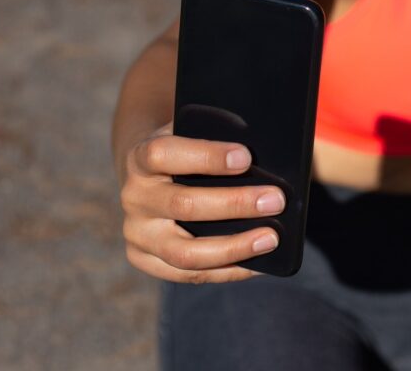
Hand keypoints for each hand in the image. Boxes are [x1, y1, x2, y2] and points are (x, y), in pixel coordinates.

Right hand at [119, 123, 284, 282]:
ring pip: (185, 252)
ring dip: (234, 246)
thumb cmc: (184, 152)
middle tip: (275, 201)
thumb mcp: (189, 133)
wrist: (148, 177)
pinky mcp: (144, 259)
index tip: (246, 157)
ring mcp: (137, 233)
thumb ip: (215, 137)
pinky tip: (259, 264)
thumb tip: (265, 157)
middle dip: (235, 204)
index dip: (206, 156)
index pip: (165, 154)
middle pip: (184, 205)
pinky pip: (190, 275)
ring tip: (271, 238)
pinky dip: (228, 270)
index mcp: (140, 158)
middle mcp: (134, 197)